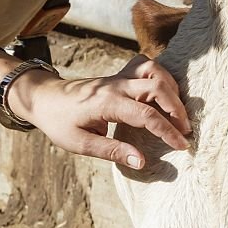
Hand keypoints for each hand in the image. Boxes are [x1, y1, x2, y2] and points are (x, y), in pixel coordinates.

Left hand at [8, 55, 190, 170]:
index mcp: (106, 103)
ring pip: (154, 70)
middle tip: (185, 131)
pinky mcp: (118, 74)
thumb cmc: (59, 122)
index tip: (182, 146)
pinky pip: (144, 65)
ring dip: (172, 88)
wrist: (42, 98)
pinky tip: (164, 93)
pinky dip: (160, 75)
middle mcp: (115, 85)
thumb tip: (143, 162)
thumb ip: (113, 151)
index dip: (168, 131)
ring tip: (178, 112)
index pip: (146, 114)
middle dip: (177, 108)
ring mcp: (117, 76)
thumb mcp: (81, 143)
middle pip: (157, 86)